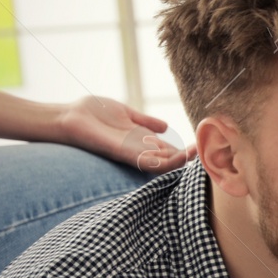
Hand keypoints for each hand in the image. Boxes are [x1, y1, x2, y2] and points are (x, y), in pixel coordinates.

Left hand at [55, 95, 194, 172]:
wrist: (67, 117)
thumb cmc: (91, 113)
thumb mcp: (125, 113)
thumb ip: (145, 121)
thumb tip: (165, 127)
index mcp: (142, 141)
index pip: (170, 150)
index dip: (187, 150)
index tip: (205, 145)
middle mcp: (140, 150)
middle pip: (170, 159)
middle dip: (189, 157)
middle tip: (209, 152)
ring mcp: (133, 154)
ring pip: (164, 164)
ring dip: (182, 161)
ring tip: (199, 154)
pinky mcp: (124, 154)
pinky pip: (148, 162)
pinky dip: (166, 162)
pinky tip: (180, 158)